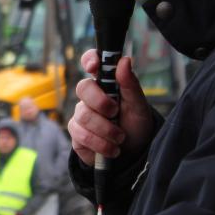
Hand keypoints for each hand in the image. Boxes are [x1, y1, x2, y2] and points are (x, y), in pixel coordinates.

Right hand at [68, 49, 153, 165]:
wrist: (133, 154)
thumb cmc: (136, 125)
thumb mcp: (139, 106)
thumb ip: (130, 84)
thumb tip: (124, 60)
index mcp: (105, 83)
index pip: (91, 62)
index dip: (89, 60)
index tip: (94, 67)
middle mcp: (90, 96)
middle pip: (83, 88)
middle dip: (101, 103)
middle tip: (116, 113)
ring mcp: (80, 114)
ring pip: (83, 116)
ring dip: (106, 130)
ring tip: (120, 138)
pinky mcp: (76, 134)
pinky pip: (80, 135)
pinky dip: (100, 144)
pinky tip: (111, 148)